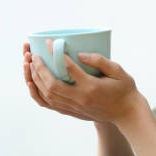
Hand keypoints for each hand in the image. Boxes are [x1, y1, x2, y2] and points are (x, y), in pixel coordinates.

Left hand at [25, 40, 144, 124]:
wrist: (126, 113)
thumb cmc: (123, 88)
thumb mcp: (118, 71)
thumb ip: (100, 61)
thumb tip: (79, 54)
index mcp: (92, 87)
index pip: (69, 68)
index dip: (57, 54)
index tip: (49, 42)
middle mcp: (80, 99)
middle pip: (52, 84)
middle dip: (39, 69)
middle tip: (33, 55)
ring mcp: (74, 107)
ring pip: (48, 95)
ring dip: (35, 80)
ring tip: (29, 65)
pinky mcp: (71, 112)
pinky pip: (49, 105)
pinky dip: (38, 94)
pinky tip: (32, 83)